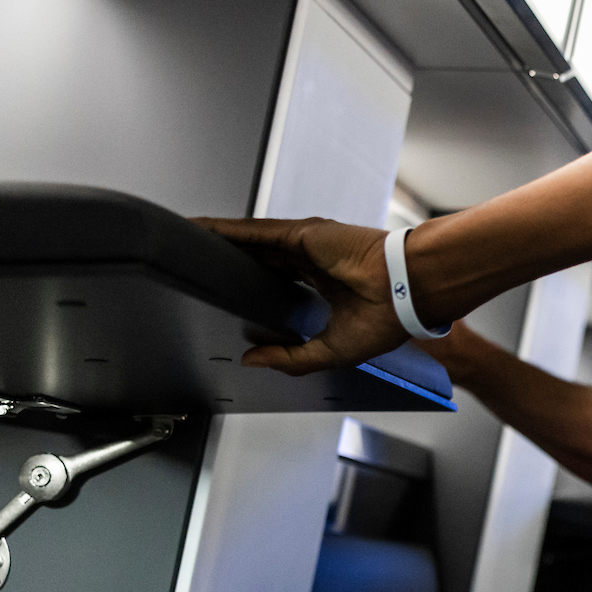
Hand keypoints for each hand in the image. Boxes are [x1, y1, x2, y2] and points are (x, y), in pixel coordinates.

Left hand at [192, 214, 417, 375]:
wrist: (407, 291)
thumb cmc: (389, 317)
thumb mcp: (331, 351)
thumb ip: (291, 357)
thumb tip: (252, 361)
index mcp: (328, 288)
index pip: (282, 286)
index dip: (257, 290)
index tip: (234, 299)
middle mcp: (315, 262)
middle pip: (261, 261)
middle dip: (233, 264)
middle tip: (198, 271)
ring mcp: (306, 245)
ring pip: (252, 243)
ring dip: (221, 243)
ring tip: (184, 245)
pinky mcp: (299, 233)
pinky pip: (252, 231)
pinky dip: (224, 230)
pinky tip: (197, 230)